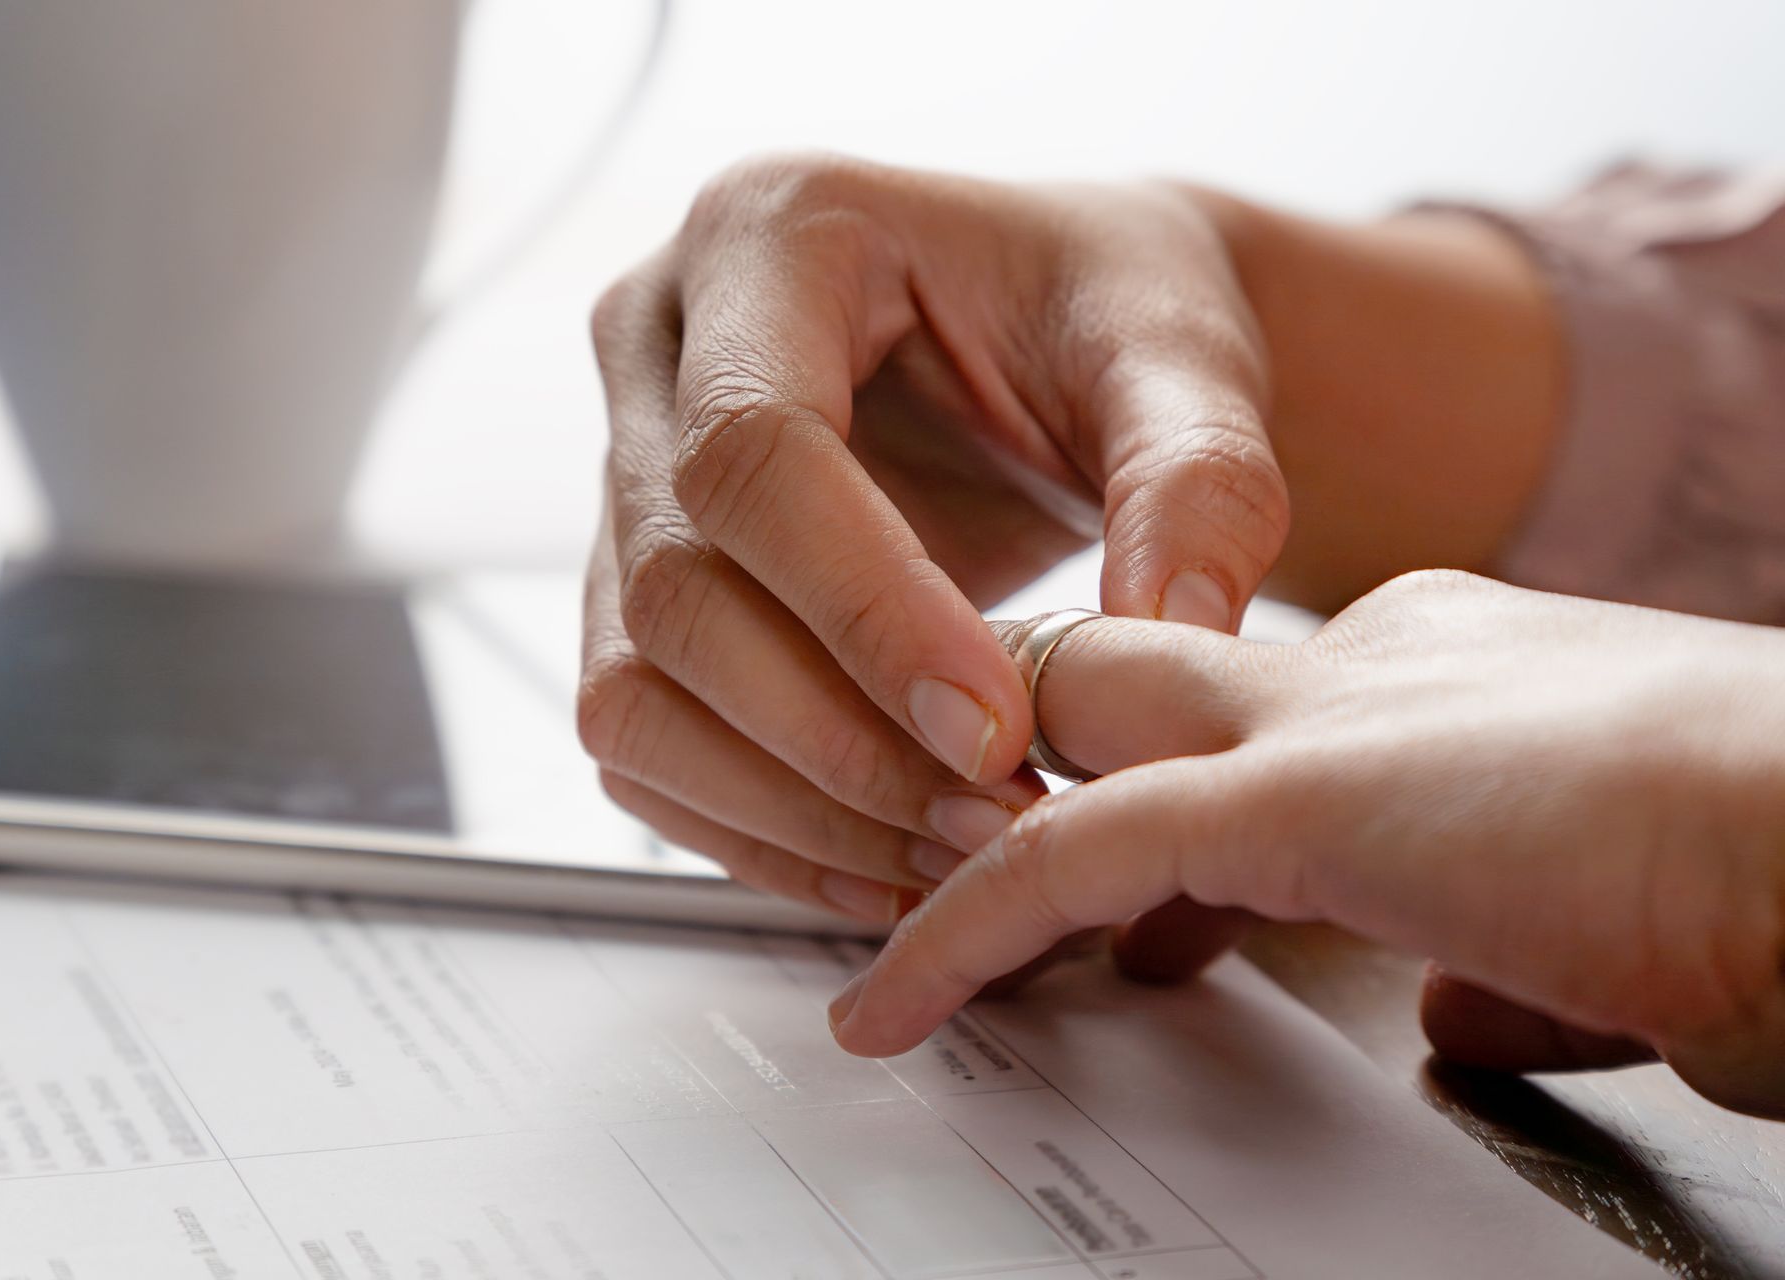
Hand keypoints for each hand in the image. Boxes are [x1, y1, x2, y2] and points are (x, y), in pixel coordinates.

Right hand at [579, 156, 1286, 920]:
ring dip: (789, 804)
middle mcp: (658, 347)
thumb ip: (1198, 476)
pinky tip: (888, 858)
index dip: (863, 609)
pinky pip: (644, 741)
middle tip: (995, 812)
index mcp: (768, 234)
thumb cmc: (1102, 314)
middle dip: (834, 736)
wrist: (1053, 344)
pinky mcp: (635, 587)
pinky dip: (756, 828)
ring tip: (956, 852)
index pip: (754, 447)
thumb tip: (1175, 631)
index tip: (997, 728)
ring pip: (633, 687)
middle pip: (675, 587)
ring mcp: (626, 474)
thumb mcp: (1182, 356)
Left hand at [827, 571, 1784, 1117]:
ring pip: (1074, 738)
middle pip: (1128, 679)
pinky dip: (963, 933)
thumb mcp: (1611, 926)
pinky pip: (1066, 859)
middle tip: (953, 851)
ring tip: (891, 924)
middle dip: (1033, 763)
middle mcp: (1372, 663)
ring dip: (975, 830)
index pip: (1245, 708)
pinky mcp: (1292, 797)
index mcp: (1447, 675)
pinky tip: (897, 1004)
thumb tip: (1460, 1012)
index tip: (1132, 883)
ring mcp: (1325, 717)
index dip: (1166, 785)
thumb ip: (1509, 955)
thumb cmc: (1778, 863)